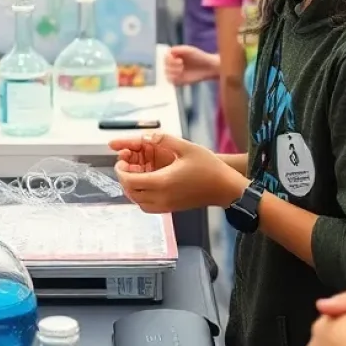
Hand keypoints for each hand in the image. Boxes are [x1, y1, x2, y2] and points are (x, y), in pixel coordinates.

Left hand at [111, 133, 247, 212]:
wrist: (226, 188)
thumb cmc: (208, 167)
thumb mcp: (186, 147)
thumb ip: (163, 140)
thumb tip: (145, 136)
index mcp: (162, 182)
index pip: (130, 180)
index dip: (120, 171)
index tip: (120, 160)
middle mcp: (161, 197)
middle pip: (131, 192)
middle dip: (123, 178)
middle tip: (125, 165)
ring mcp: (166, 206)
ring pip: (138, 202)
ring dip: (131, 188)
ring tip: (134, 173)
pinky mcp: (171, 209)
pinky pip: (148, 207)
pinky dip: (141, 197)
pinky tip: (146, 183)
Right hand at [164, 45, 219, 85]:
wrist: (208, 67)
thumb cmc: (199, 56)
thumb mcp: (189, 50)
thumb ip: (178, 49)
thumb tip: (169, 51)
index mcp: (174, 55)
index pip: (165, 57)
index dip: (169, 58)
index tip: (178, 59)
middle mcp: (174, 64)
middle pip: (164, 65)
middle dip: (172, 64)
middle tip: (181, 63)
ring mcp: (176, 72)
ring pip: (166, 73)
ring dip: (173, 71)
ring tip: (181, 70)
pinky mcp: (178, 80)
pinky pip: (170, 81)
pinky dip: (173, 78)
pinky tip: (180, 75)